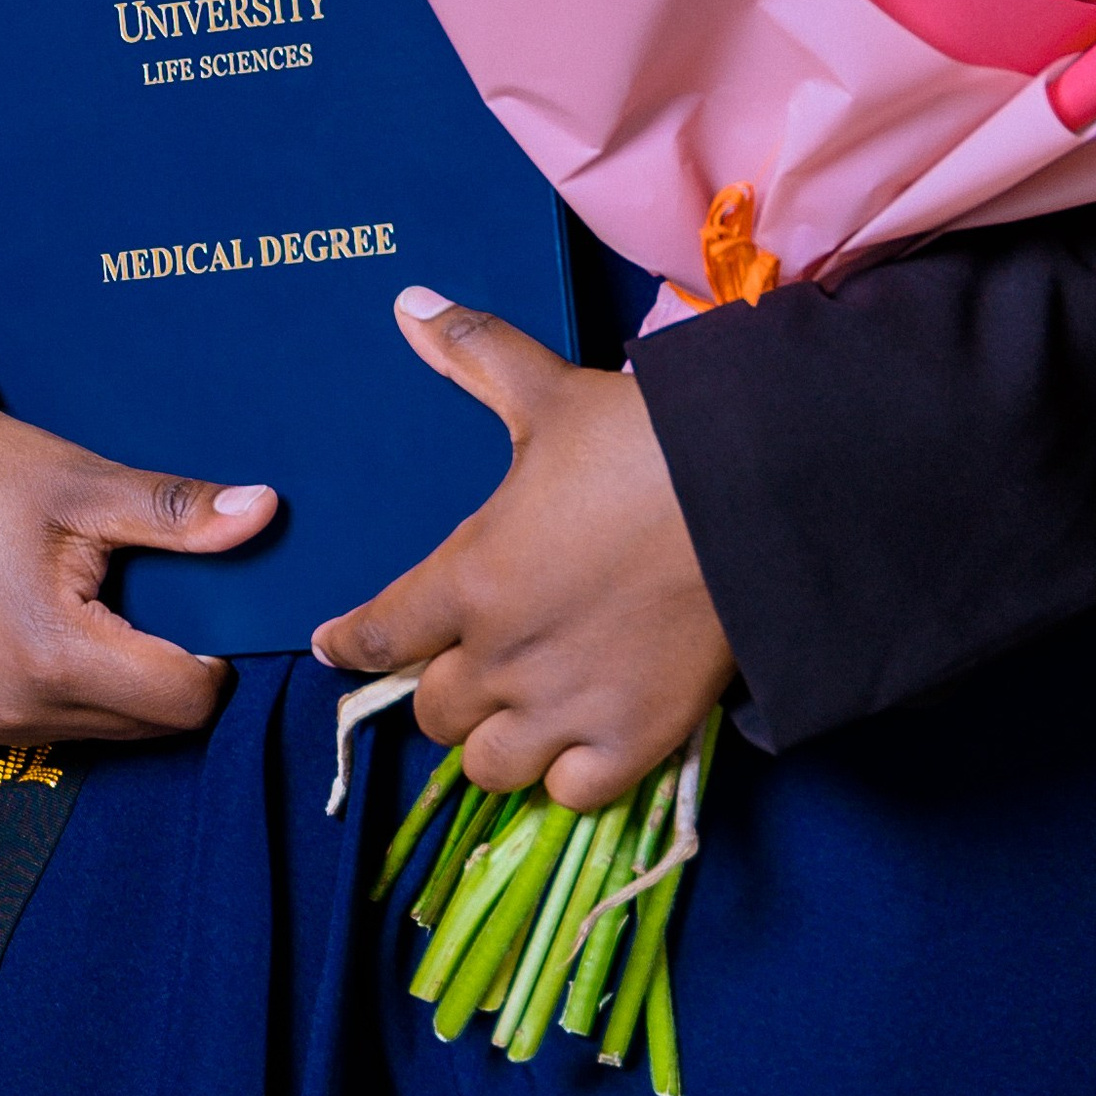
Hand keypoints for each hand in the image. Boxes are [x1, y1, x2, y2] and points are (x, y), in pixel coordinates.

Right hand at [0, 382, 276, 743]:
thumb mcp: (87, 484)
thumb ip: (178, 514)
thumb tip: (267, 512)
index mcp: (49, 656)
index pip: (183, 701)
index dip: (216, 655)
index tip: (210, 602)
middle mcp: (10, 710)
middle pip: (147, 724)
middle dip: (171, 668)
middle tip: (160, 593)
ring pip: (101, 732)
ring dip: (123, 682)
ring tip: (105, 602)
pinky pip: (48, 726)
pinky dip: (74, 689)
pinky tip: (61, 623)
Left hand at [312, 288, 733, 809]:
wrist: (757, 496)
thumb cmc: (643, 442)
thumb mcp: (549, 393)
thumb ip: (472, 354)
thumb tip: (406, 301)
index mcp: (467, 581)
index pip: (375, 635)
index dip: (350, 643)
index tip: (338, 646)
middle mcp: (502, 660)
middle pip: (431, 709)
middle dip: (443, 685)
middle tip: (471, 657)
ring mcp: (567, 710)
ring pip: (489, 764)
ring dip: (495, 737)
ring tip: (518, 708)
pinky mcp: (633, 742)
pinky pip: (570, 794)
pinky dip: (567, 774)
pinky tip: (579, 741)